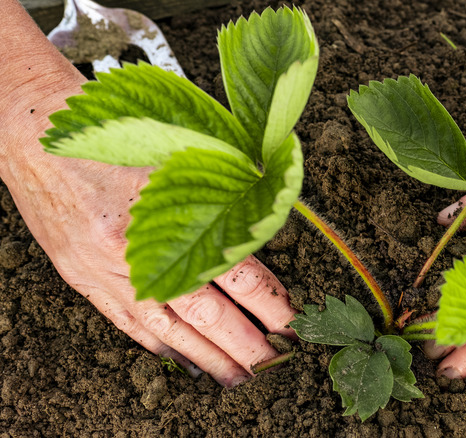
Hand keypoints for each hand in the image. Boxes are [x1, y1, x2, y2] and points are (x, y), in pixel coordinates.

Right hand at [1, 54, 295, 389]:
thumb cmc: (114, 134)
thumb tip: (262, 231)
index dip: (267, 301)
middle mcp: (133, 251)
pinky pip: (127, 321)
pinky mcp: (84, 278)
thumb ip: (219, 190)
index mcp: (165, 215)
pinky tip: (183, 359)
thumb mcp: (177, 150)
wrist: (37, 138)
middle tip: (273, 362)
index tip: (290, 319)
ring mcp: (104, 270)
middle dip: (243, 343)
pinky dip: (159, 345)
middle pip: (203, 312)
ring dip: (206, 356)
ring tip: (236, 377)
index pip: (233, 271)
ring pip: (166, 327)